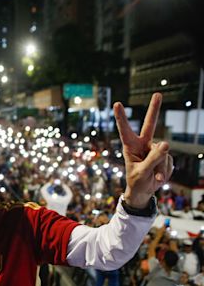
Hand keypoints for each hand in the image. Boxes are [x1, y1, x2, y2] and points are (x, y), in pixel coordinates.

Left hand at [114, 93, 172, 207]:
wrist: (144, 192)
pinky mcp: (165, 156)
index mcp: (130, 146)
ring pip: (164, 153)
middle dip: (154, 109)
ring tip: (153, 178)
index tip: (116, 104)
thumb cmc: (137, 181)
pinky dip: (165, 172)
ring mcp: (155, 149)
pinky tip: (158, 178)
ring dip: (160, 168)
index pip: (125, 130)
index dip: (121, 118)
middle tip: (158, 94)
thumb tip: (166, 143)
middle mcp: (143, 144)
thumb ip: (153, 159)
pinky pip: (169, 161)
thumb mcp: (142, 173)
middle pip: (150, 125)